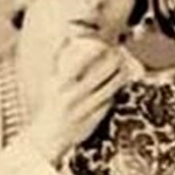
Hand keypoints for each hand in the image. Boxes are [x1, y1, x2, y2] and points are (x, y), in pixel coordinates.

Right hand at [27, 36, 129, 165]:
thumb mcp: (50, 82)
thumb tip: (65, 37)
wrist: (48, 137)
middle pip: (102, 73)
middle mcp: (72, 97)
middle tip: (121, 54)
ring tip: (126, 68)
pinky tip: (119, 85)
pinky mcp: (94, 120)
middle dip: (115, 61)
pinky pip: (110, 102)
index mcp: (60, 84)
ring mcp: (84, 109)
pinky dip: (116, 92)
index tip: (106, 44)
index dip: (97, 50)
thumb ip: (56, 59)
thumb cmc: (51, 104)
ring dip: (121, 75)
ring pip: (111, 87)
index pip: (81, 61)